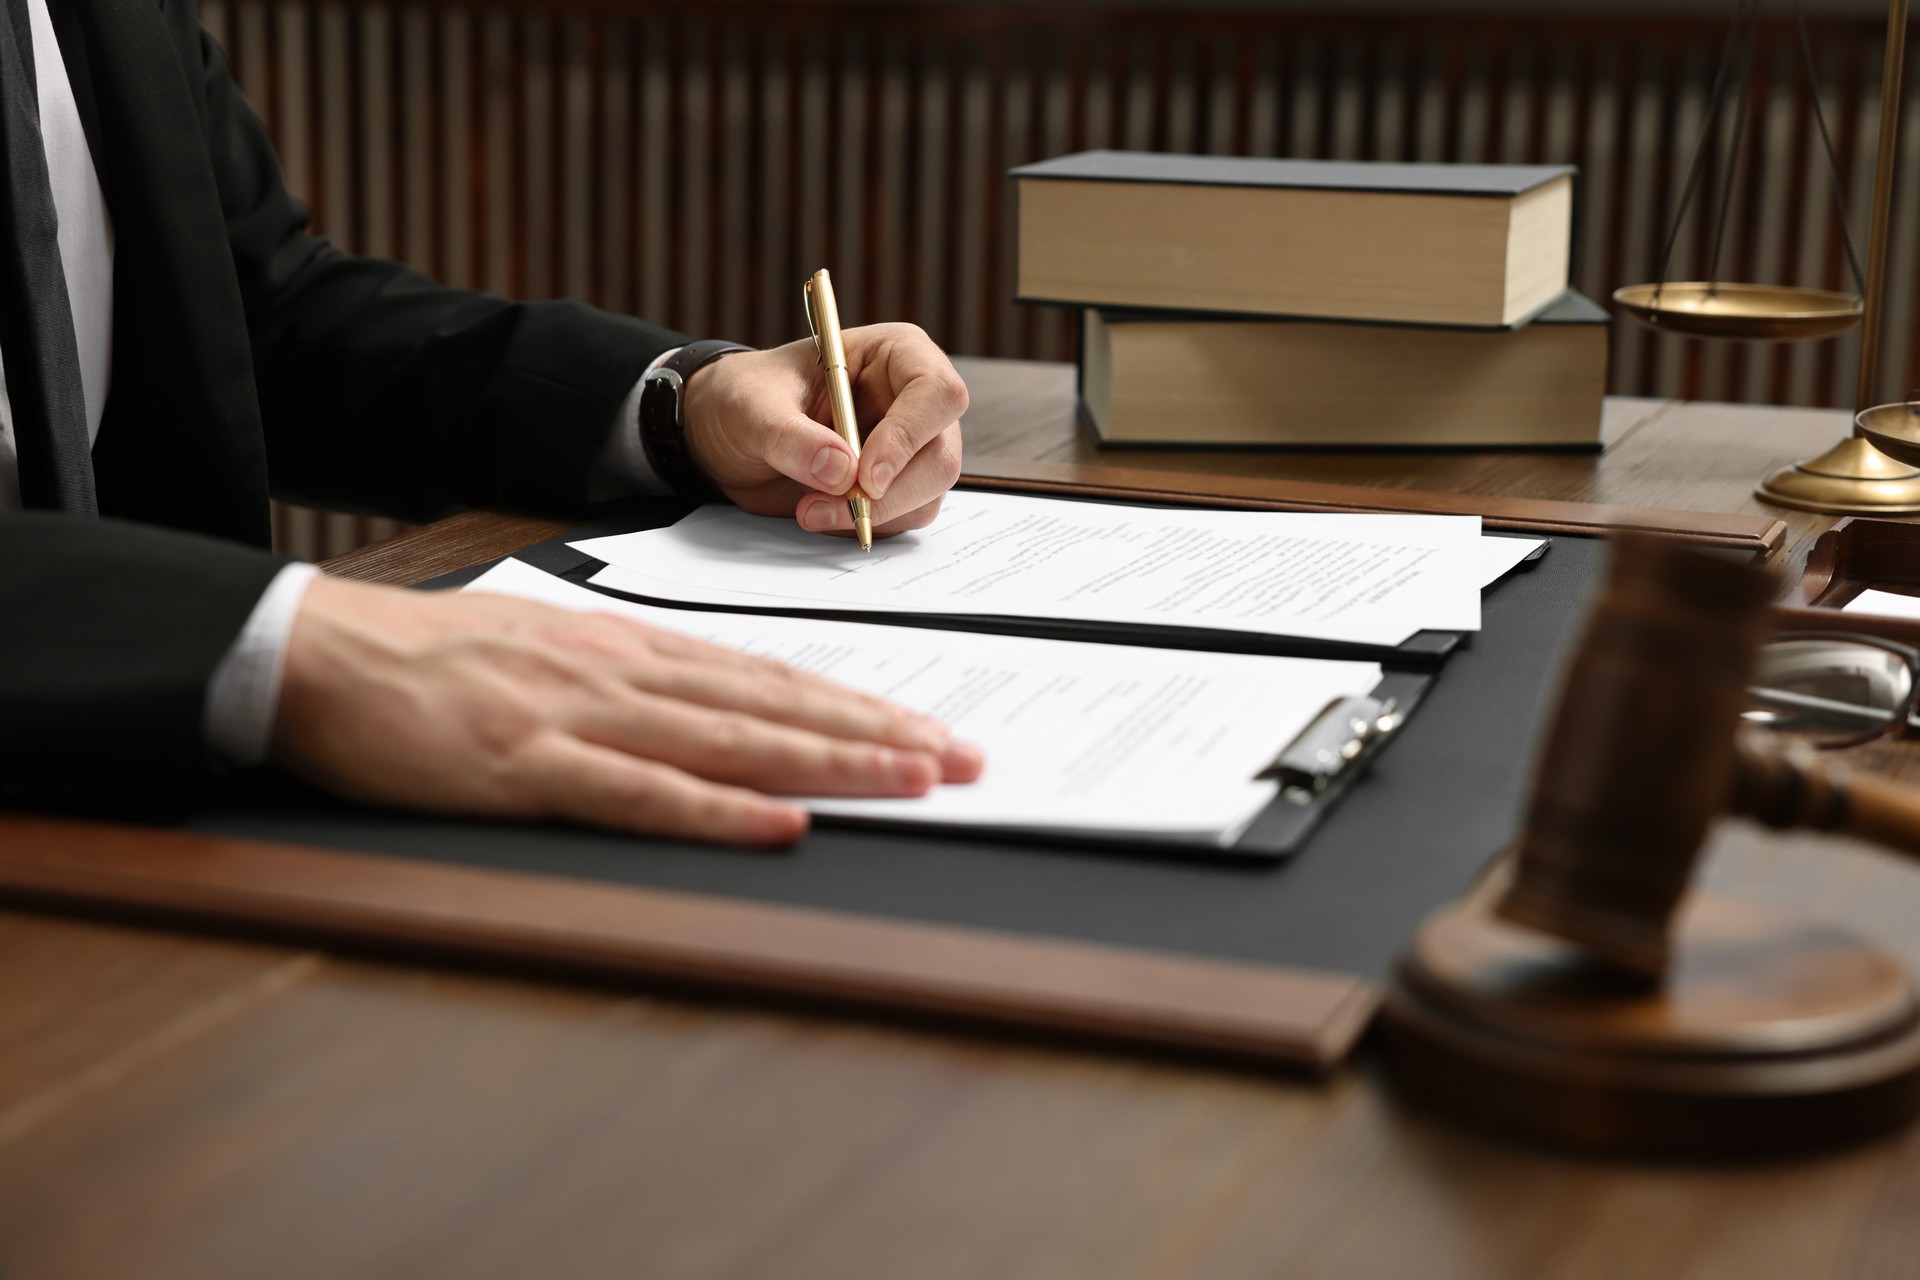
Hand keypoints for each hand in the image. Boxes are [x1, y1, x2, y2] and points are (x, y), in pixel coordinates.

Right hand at [272, 574, 983, 846]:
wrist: (322, 652)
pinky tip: (779, 820)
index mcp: (636, 652)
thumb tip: (724, 709)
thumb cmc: (441, 658)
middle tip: (964, 758)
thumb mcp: (557, 652)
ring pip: (732, 741)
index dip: (859, 706)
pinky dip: (717, 809)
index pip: (773, 678)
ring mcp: (582, 719)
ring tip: (912, 779)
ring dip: (830, 761)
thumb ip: (639, 681)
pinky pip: (641, 792)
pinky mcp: (528, 766)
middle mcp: (627, 676)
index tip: (929, 728)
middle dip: (878, 733)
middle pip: (776, 706)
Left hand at [682, 322, 967, 537]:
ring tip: (810, 510)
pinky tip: (822, 513)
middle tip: (831, 505)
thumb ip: (791, 437)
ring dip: (873, 515)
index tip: (865, 475)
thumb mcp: (752, 408)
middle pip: (940, 455)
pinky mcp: (898, 486)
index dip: (908, 436)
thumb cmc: (747, 398)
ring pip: (927, 494)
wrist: (730, 435)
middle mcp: (914, 401)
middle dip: (889, 493)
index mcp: (894, 354)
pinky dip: (865, 525)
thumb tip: (841, 470)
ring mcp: (912, 447)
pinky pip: (904, 517)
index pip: (936, 392)